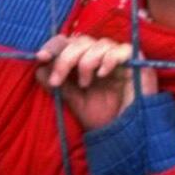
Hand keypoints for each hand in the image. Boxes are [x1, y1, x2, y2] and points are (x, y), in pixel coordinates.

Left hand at [35, 33, 155, 131]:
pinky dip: (109, 60)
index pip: (69, 42)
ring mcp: (119, 56)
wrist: (125, 134)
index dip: (54, 46)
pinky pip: (121, 50)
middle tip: (57, 80)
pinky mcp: (136, 61)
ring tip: (85, 84)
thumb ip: (59, 84)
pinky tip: (102, 74)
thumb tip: (38, 69)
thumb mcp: (74, 101)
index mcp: (86, 60)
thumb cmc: (102, 117)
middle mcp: (102, 54)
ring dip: (86, 62)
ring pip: (99, 44)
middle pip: (81, 41)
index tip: (40, 57)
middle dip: (65, 58)